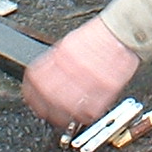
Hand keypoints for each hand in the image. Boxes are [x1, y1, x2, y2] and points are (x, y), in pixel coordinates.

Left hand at [22, 17, 140, 128]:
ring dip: (62, 117)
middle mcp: (72, 68)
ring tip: (62, 118)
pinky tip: (81, 114)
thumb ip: (55, 63)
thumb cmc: (98, 38)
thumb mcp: (69, 44)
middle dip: (43, 108)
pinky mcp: (105, 90)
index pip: (35, 80)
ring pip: (66, 109)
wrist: (121, 33)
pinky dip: (83, 117)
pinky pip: (89, 112)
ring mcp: (89, 80)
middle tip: (45, 112)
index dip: (31, 93)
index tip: (32, 99)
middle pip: (48, 97)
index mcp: (61, 55)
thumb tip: (44, 80)